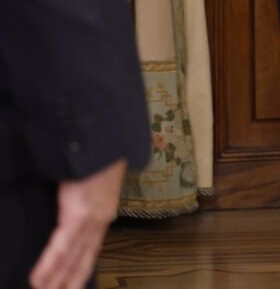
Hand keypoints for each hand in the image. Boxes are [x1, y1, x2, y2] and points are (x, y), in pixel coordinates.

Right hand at [29, 158, 124, 288]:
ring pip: (72, 257)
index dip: (81, 270)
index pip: (90, 249)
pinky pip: (63, 245)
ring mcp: (91, 218)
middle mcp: (100, 220)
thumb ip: (82, 200)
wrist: (105, 139)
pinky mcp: (79, 213)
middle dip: (69, 281)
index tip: (73, 286)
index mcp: (103, 213)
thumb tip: (70, 206)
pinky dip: (50, 264)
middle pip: (82, 259)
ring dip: (56, 279)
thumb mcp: (91, 183)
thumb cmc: (96, 156)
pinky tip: (39, 279)